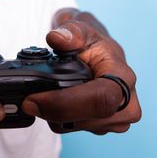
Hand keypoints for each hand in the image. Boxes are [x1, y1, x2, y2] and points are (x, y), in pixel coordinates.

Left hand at [21, 20, 140, 134]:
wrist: (98, 54)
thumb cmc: (92, 42)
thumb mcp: (81, 28)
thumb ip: (70, 31)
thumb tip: (56, 38)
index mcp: (123, 77)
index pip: (101, 99)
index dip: (65, 103)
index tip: (34, 99)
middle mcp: (126, 103)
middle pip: (87, 120)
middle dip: (53, 111)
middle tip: (30, 98)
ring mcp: (116, 119)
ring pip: (75, 127)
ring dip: (54, 115)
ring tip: (46, 94)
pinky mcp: (102, 127)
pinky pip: (72, 129)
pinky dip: (57, 118)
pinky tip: (54, 102)